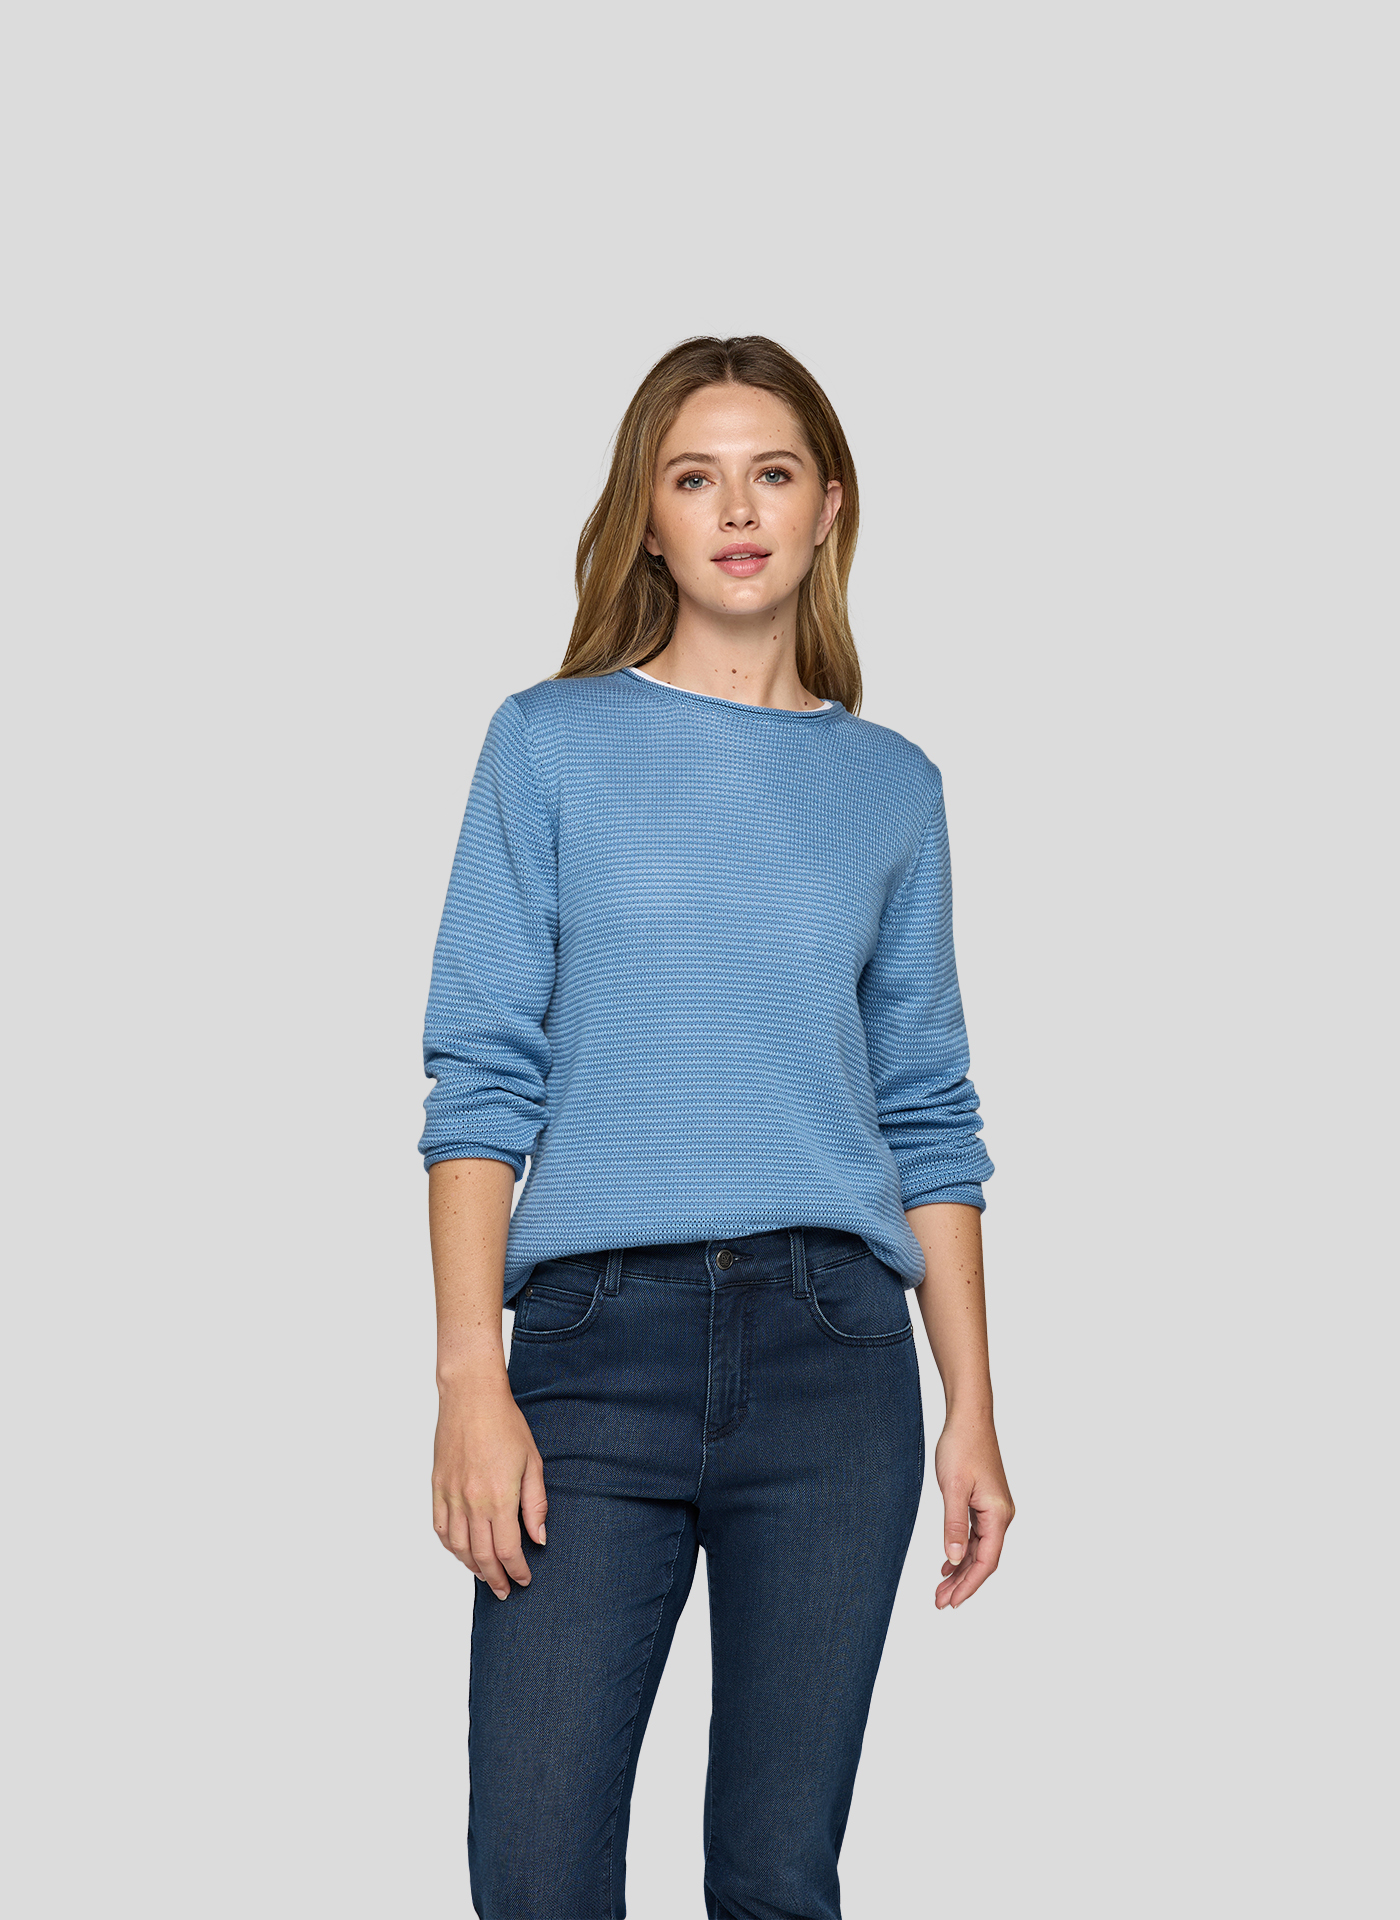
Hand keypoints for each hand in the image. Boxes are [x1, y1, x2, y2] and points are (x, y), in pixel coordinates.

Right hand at [431, 1372, 547, 1598]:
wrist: (471, 1397)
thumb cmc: (506, 1424)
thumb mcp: (532, 1462)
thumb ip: (535, 1504)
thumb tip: (539, 1538)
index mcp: (499, 1497)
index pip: (507, 1550)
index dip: (516, 1570)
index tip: (523, 1580)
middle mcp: (471, 1502)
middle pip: (482, 1555)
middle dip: (495, 1578)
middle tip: (503, 1591)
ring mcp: (451, 1495)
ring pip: (458, 1547)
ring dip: (472, 1566)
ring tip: (485, 1575)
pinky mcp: (437, 1487)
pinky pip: (440, 1528)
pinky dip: (450, 1546)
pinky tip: (461, 1552)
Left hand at [933, 1414, 1013, 1608]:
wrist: (968, 1418)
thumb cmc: (962, 1447)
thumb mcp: (953, 1488)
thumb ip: (953, 1526)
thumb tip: (954, 1559)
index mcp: (998, 1514)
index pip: (986, 1561)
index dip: (969, 1585)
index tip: (952, 1602)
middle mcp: (1001, 1515)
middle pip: (983, 1559)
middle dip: (962, 1583)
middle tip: (939, 1601)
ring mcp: (994, 1509)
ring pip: (979, 1549)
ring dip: (961, 1569)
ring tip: (941, 1589)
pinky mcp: (986, 1503)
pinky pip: (976, 1536)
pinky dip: (962, 1551)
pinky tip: (948, 1562)